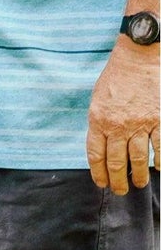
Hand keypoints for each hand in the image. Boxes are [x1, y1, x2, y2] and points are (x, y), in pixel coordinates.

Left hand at [86, 39, 159, 192]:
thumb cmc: (116, 78)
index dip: (99, 173)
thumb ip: (99, 124)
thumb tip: (102, 147)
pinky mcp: (160, 119)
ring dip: (138, 175)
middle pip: (116, 161)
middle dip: (118, 180)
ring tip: (138, 184)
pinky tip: (160, 169)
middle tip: (120, 191)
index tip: (102, 184)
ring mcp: (140, 123)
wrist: (138, 58)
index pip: (95, 155)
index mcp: (98, 120)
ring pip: (139, 158)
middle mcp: (117, 125)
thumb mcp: (97, 100)